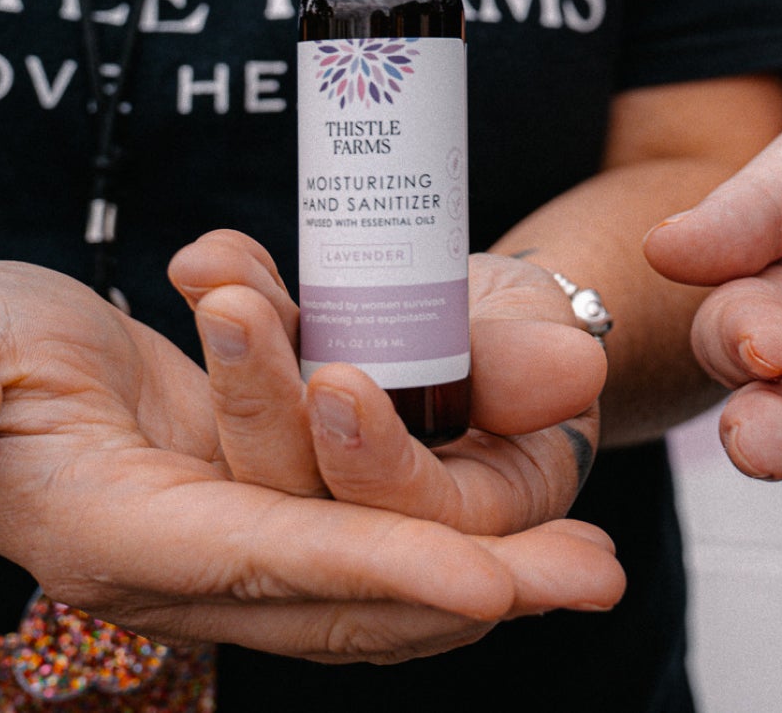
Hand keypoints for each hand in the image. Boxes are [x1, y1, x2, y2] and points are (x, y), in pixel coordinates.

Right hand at [0, 245, 623, 663]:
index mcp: (120, 536)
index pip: (265, 562)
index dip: (375, 570)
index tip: (487, 581)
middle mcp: (191, 566)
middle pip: (351, 595)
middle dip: (473, 588)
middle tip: (589, 577)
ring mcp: (238, 546)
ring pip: (380, 577)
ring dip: (488, 568)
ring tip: (591, 562)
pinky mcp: (267, 513)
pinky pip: (374, 540)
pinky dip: (454, 537)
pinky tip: (534, 531)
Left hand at [165, 232, 605, 535]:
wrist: (493, 325)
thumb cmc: (532, 337)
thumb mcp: (545, 337)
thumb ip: (537, 362)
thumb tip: (575, 367)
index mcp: (476, 525)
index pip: (414, 521)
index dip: (371, 460)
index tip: (340, 382)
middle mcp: (385, 523)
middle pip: (304, 493)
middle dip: (261, 398)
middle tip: (233, 308)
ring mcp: (316, 481)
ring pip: (255, 442)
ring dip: (232, 348)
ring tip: (214, 269)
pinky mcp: (274, 434)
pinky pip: (244, 386)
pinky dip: (232, 311)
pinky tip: (205, 257)